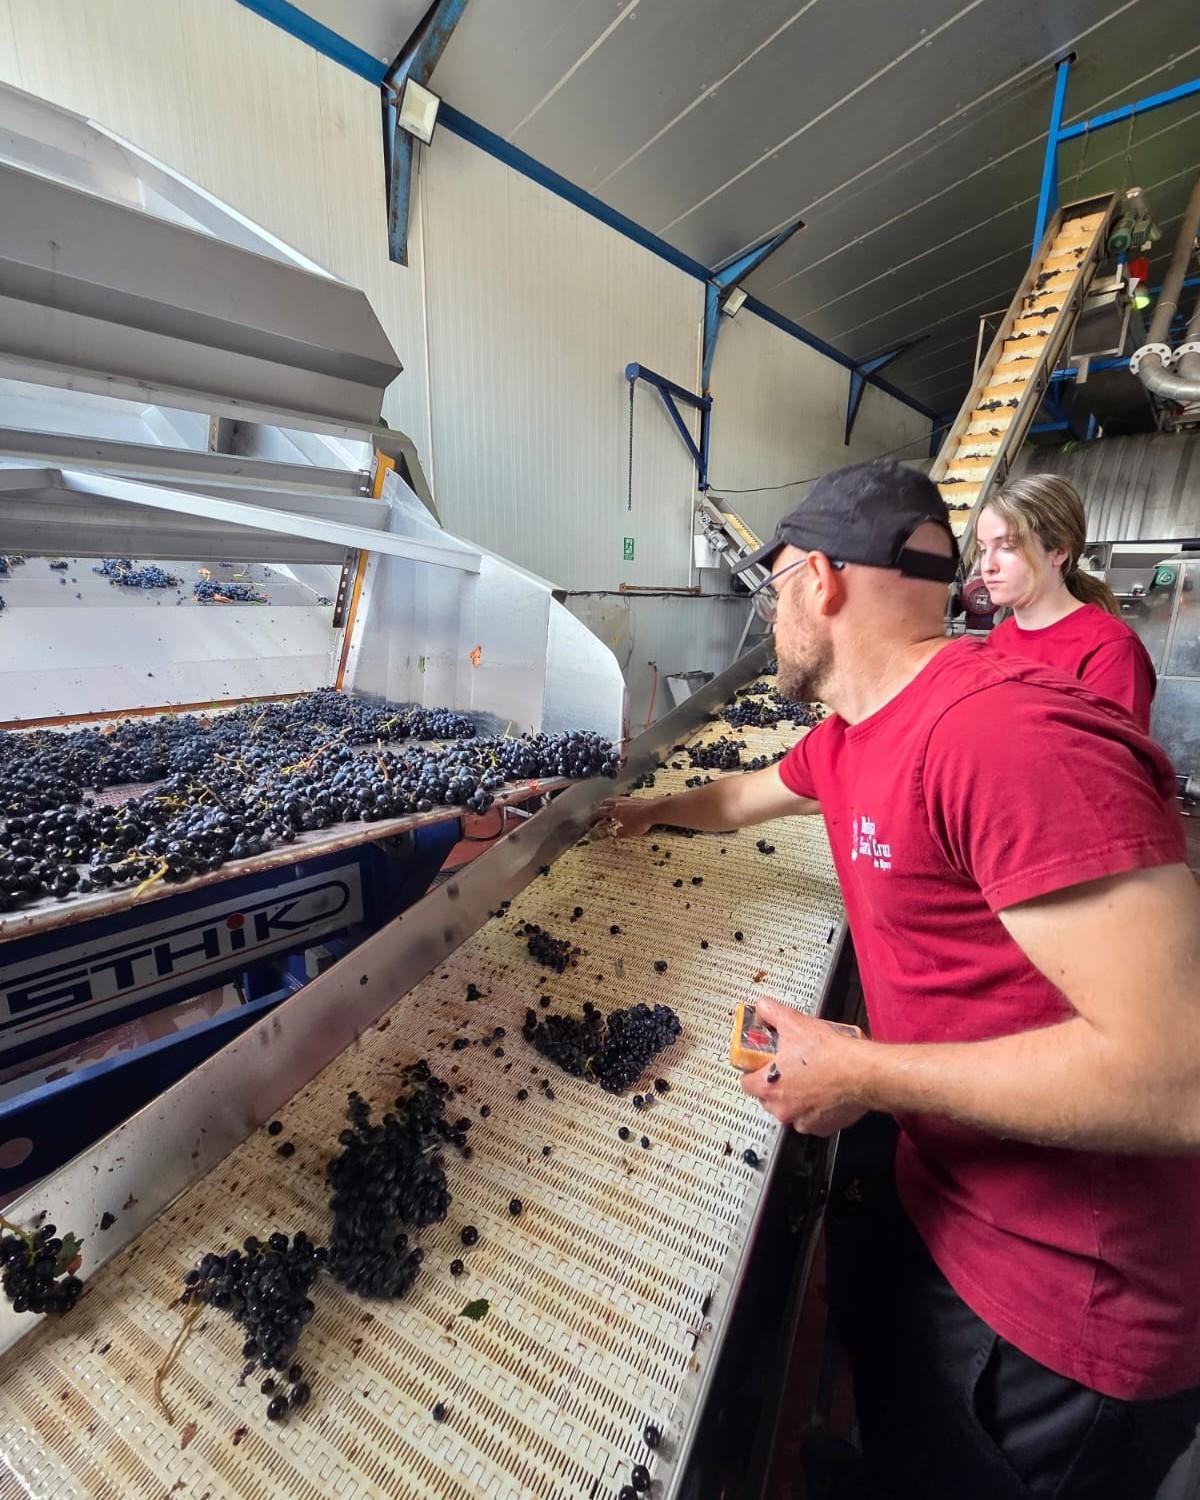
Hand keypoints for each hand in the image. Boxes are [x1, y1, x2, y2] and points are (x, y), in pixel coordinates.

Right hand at [594, 796, 659, 838]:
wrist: (653, 811)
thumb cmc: (641, 820)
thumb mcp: (628, 832)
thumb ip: (620, 833)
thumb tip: (616, 834)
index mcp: (614, 811)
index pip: (599, 812)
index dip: (594, 816)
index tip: (592, 820)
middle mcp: (619, 803)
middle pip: (605, 802)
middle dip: (601, 808)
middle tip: (601, 814)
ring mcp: (627, 799)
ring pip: (614, 799)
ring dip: (610, 804)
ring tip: (612, 810)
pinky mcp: (635, 798)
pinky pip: (623, 799)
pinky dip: (620, 803)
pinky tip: (624, 808)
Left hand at [741, 997, 870, 1136]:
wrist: (863, 1073)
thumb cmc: (831, 1054)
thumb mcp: (795, 1023)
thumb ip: (772, 1013)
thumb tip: (763, 1006)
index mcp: (769, 1087)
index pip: (746, 1083)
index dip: (753, 1070)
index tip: (761, 1063)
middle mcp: (783, 1109)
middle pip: (768, 1097)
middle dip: (776, 1082)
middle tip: (789, 1066)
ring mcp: (803, 1121)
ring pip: (790, 1109)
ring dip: (796, 1096)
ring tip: (809, 1076)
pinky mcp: (823, 1127)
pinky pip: (811, 1118)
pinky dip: (815, 1107)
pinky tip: (824, 1089)